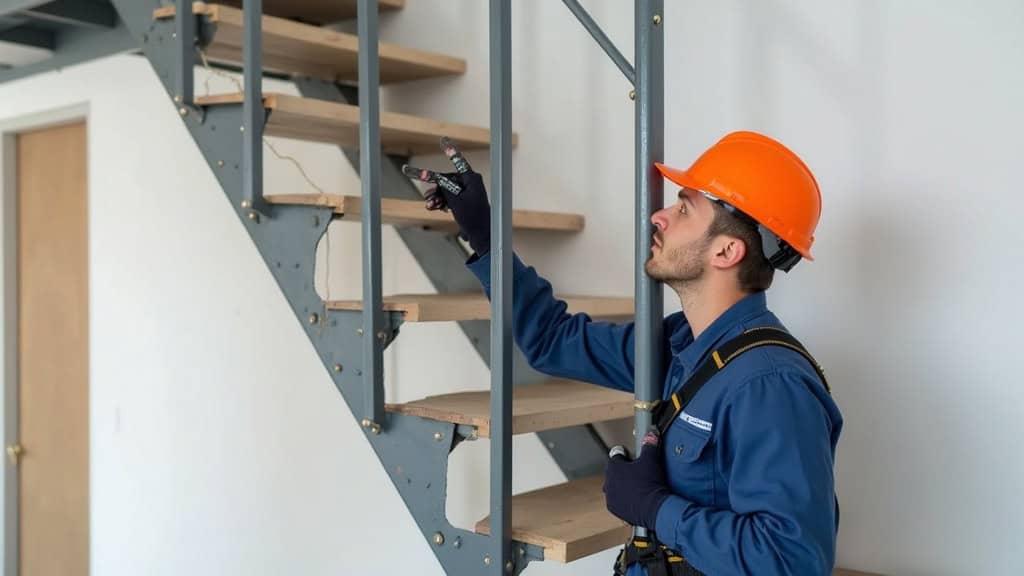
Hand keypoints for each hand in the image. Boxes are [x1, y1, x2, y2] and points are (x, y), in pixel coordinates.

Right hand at [402, 137, 490, 254]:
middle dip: (435, 187)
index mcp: (472, 179)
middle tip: (426, 194)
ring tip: (429, 205)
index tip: (443, 139)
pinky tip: (434, 207)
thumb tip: (434, 179)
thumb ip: (444, 187)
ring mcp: (467, 193)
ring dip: (436, 196)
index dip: (450, 150)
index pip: (458, 161)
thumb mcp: (455, 200)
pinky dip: (441, 202)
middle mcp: (470, 183)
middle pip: (447, 179)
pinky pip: (448, 198)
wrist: (481, 236)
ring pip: (446, 189)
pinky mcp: (464, 203)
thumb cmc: (473, 217)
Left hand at [604, 428, 672, 529]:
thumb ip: (650, 444)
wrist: (654, 508)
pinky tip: (635, 497)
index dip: (625, 453)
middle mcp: (608, 481)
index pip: (616, 454)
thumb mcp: (651, 460)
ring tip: (636, 486)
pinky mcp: (614, 508)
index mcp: (613, 467)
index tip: (629, 454)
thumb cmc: (650, 483)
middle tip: (636, 471)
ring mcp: (610, 496)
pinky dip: (624, 498)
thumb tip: (651, 433)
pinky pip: (617, 500)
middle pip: (614, 471)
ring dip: (623, 485)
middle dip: (623, 470)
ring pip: (615, 486)